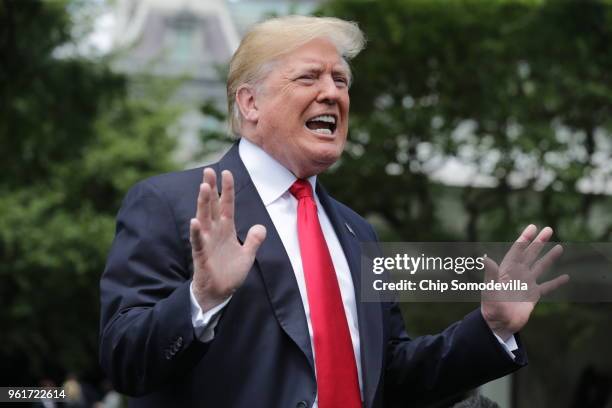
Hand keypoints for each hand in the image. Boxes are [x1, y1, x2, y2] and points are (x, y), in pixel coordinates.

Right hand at [190, 168, 265, 311]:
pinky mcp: (201, 256)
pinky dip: (196, 232)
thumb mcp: (247, 255)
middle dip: (210, 188)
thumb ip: (254, 240)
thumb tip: (261, 226)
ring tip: (203, 186)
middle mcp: (215, 232)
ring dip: (203, 203)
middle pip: (212, 206)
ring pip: (203, 218)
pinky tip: (194, 221)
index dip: (227, 189)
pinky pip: (198, 242)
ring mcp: (207, 242)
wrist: (219, 294)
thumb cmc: (230, 274)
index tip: (226, 172)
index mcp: (226, 229)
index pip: (226, 205)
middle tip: (208, 170)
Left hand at [481, 224, 568, 339]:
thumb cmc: (491, 307)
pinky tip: (566, 277)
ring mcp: (526, 284)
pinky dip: (556, 282)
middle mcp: (518, 274)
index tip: (532, 227)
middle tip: (549, 229)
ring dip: (549, 257)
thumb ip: (490, 274)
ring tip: (559, 247)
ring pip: (540, 267)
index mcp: (507, 270)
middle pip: (530, 254)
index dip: (524, 238)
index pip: (517, 250)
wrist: (499, 324)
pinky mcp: (533, 296)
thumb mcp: (490, 289)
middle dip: (539, 242)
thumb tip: (485, 258)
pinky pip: (547, 287)